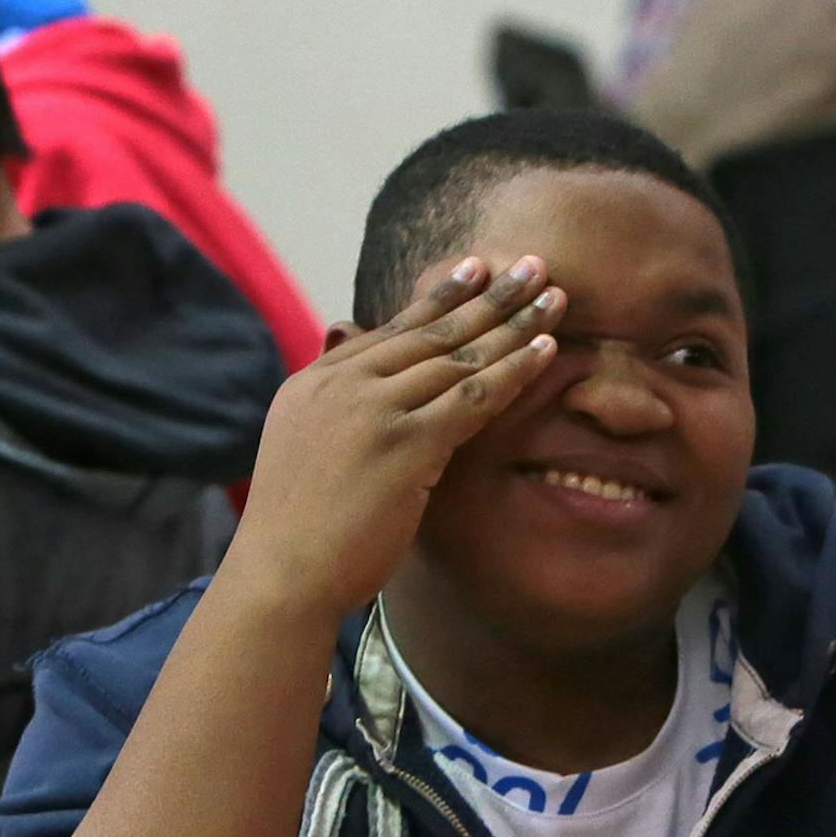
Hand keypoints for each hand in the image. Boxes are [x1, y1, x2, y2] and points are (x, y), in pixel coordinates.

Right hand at [220, 256, 562, 620]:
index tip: (475, 268)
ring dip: (512, 324)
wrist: (281, 574)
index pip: (390, 330)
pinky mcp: (403, 445)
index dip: (440, 296)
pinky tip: (545, 351)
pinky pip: (471, 397)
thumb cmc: (297, 529)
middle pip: (430, 331)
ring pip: (457, 357)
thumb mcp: (304, 449)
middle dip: (488, 295)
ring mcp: (372, 411)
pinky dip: (513, 371)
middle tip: (531, 263)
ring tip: (554, 296)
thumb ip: (336, 406)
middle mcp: (342, 385)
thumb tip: (356, 368)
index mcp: (316, 383)